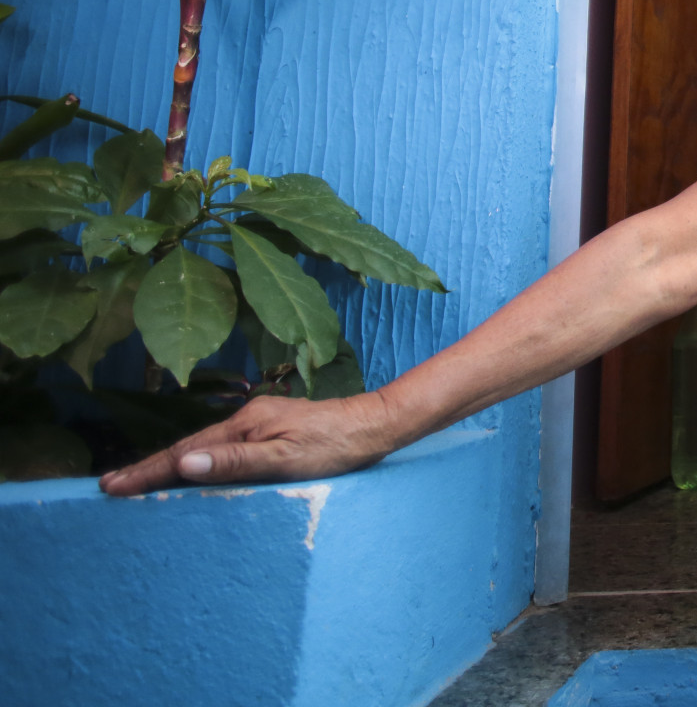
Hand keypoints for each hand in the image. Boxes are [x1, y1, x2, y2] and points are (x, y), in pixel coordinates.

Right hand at [98, 391, 400, 496]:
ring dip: (171, 464)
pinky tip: (194, 470)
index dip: (148, 472)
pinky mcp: (274, 429)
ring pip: (206, 447)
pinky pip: (224, 447)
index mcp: (245, 424)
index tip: (111, 487)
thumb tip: (183, 465)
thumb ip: (235, 463)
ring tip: (140, 481)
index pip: (185, 453)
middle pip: (189, 447)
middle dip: (149, 467)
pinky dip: (200, 461)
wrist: (376, 425)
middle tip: (110, 487)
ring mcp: (261, 422)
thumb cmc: (336, 446)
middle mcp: (248, 418)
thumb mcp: (286, 460)